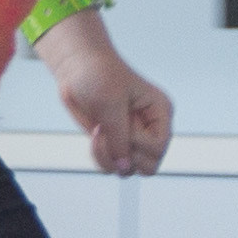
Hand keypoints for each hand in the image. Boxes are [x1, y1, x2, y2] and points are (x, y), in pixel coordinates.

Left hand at [44, 24, 171, 174]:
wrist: (77, 67)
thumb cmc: (99, 75)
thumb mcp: (110, 104)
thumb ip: (119, 137)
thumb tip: (123, 167)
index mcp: (160, 113)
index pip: (159, 146)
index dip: (138, 143)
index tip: (123, 123)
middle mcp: (150, 130)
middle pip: (149, 166)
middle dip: (126, 156)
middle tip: (110, 134)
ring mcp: (132, 139)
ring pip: (127, 170)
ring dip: (108, 157)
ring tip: (99, 132)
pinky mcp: (114, 143)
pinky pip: (110, 166)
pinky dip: (100, 156)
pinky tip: (95, 133)